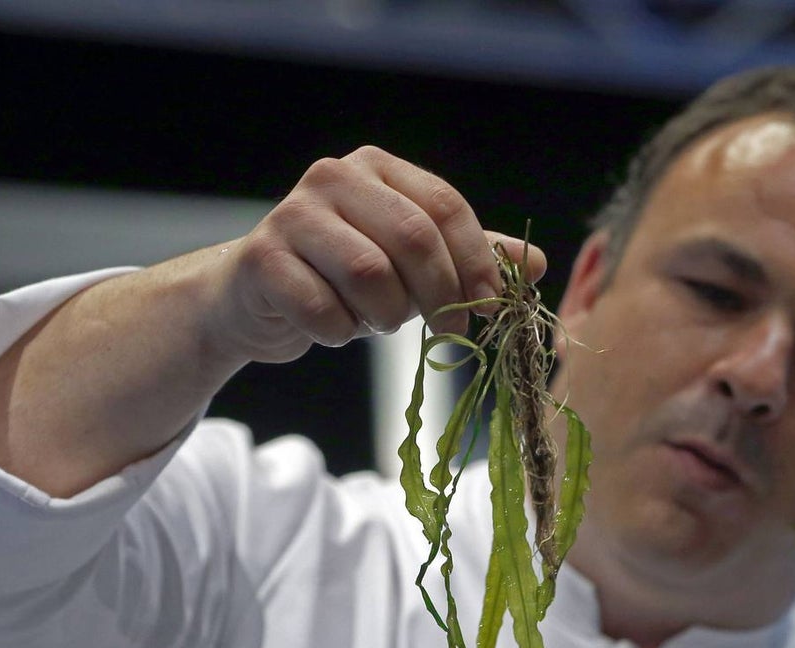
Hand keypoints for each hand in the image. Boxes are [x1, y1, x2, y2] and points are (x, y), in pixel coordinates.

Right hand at [209, 146, 545, 363]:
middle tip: (452, 331)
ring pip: (370, 275)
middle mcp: (333, 177)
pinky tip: (333, 326)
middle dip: (442, 294)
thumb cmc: (343, 276)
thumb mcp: (413, 264)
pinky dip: (340, 332)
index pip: (444, 207)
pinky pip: (322, 309)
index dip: (476, 260)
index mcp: (378, 168)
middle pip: (412, 238)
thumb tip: (537, 263)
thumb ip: (470, 257)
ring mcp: (292, 214)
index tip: (492, 306)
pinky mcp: (261, 259)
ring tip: (377, 321)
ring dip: (386, 316)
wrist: (256, 297)